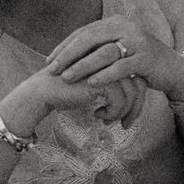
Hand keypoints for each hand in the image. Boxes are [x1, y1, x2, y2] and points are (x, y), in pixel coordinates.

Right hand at [2, 67, 144, 132]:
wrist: (44, 91)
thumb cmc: (70, 90)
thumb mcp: (97, 87)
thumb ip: (117, 89)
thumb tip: (137, 104)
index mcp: (114, 58)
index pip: (137, 79)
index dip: (136, 100)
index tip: (127, 117)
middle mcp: (113, 60)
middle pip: (139, 86)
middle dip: (135, 109)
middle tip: (125, 125)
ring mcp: (107, 68)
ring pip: (132, 95)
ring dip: (121, 113)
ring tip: (107, 121)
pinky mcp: (100, 80)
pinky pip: (119, 101)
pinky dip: (111, 113)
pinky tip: (96, 115)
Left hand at [44, 13, 183, 103]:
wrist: (171, 68)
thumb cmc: (138, 60)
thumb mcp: (117, 48)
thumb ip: (97, 45)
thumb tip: (66, 51)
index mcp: (116, 22)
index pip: (85, 31)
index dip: (65, 46)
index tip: (49, 61)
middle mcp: (127, 27)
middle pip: (91, 38)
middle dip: (69, 54)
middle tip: (53, 69)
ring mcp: (138, 41)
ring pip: (105, 52)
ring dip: (83, 65)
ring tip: (68, 77)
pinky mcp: (147, 58)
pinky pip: (122, 66)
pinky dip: (105, 75)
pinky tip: (91, 84)